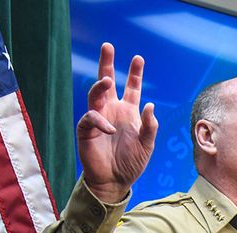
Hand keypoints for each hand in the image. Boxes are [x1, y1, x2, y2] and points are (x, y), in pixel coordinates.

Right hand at [77, 43, 158, 204]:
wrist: (115, 181)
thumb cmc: (131, 162)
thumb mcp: (147, 144)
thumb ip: (150, 126)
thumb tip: (150, 106)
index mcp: (128, 112)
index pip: (132, 88)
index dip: (135, 74)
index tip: (138, 58)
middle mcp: (112, 110)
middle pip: (108, 82)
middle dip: (107, 64)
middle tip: (108, 46)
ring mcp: (98, 118)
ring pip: (95, 95)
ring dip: (101, 86)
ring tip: (108, 80)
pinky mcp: (86, 130)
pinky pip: (90, 118)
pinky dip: (99, 121)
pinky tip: (110, 129)